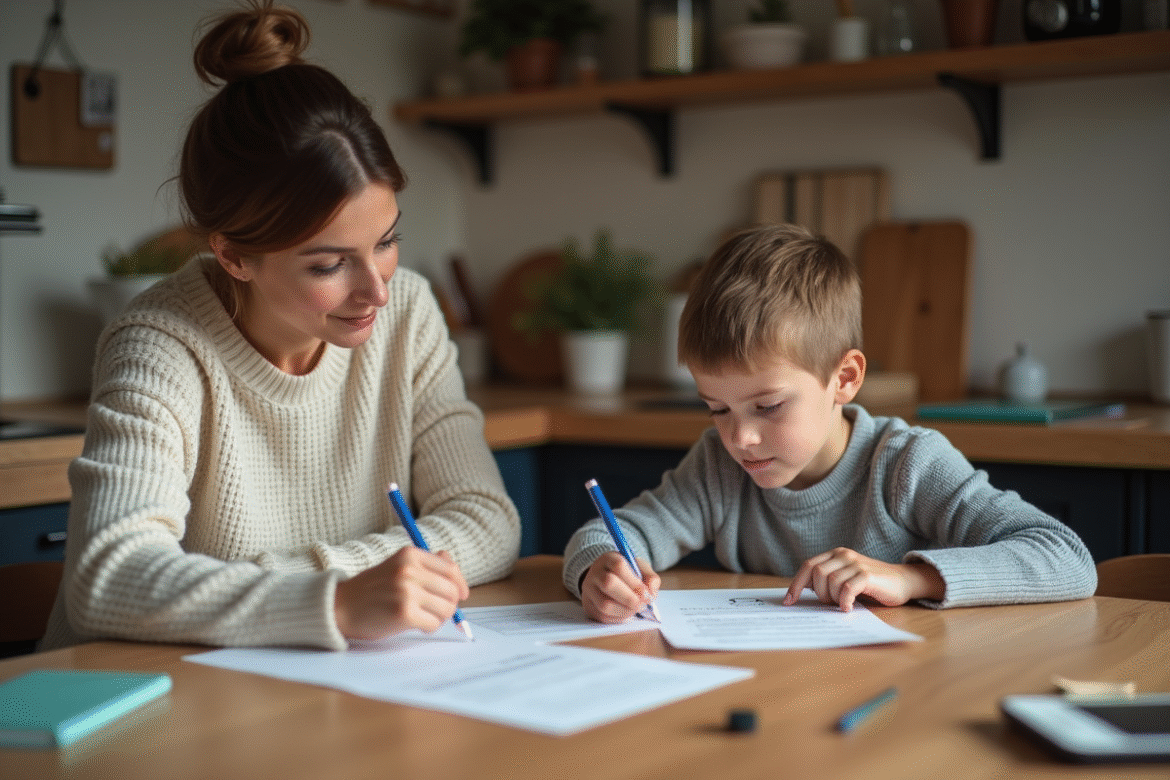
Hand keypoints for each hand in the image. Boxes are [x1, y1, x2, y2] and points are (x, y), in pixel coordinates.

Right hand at [334, 546, 469, 639]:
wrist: (341, 606)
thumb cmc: (372, 589)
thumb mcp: (398, 566)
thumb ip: (426, 564)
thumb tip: (453, 565)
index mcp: (410, 555)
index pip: (450, 569)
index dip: (460, 584)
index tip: (462, 594)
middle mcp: (409, 570)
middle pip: (452, 590)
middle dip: (449, 604)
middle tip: (438, 611)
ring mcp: (407, 591)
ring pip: (446, 608)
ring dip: (439, 617)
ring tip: (424, 617)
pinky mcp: (404, 613)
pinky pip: (434, 624)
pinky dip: (429, 627)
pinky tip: (416, 625)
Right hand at [580, 551, 660, 623]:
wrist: (606, 580)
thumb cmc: (627, 575)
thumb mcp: (640, 569)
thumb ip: (650, 578)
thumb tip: (650, 593)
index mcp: (608, 559)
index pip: (619, 566)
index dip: (635, 582)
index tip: (646, 593)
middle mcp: (595, 573)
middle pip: (608, 583)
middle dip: (629, 598)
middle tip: (641, 605)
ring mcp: (589, 590)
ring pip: (605, 604)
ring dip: (625, 611)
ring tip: (635, 609)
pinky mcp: (588, 606)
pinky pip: (603, 616)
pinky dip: (618, 618)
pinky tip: (626, 613)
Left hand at [782, 547, 944, 611]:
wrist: (903, 581)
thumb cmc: (872, 585)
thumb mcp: (846, 579)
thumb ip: (827, 581)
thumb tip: (802, 592)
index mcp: (835, 554)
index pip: (808, 566)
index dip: (796, 584)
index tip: (789, 601)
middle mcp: (844, 555)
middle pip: (816, 574)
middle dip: (818, 594)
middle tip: (830, 603)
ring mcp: (856, 563)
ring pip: (830, 582)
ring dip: (832, 598)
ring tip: (843, 604)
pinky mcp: (867, 575)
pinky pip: (847, 589)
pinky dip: (844, 601)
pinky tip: (849, 608)